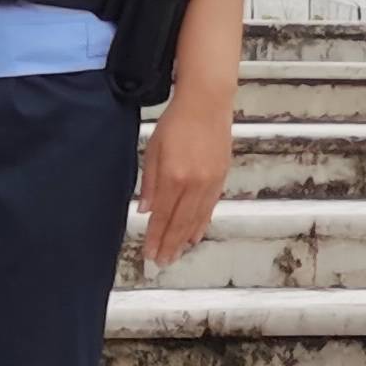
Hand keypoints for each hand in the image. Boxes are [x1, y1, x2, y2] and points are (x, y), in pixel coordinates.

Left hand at [138, 94, 232, 267]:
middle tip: (162, 261)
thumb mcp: (153, 150)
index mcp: (174, 177)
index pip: (161, 216)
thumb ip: (149, 182)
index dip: (155, 237)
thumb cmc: (176, 121)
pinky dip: (202, 223)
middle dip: (169, 245)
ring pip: (197, 219)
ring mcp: (210, 182)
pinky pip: (210, 207)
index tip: (149, 253)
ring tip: (177, 254)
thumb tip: (144, 209)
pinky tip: (195, 234)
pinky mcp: (221, 177)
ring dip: (185, 239)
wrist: (208, 103)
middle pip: (180, 223)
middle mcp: (194, 184)